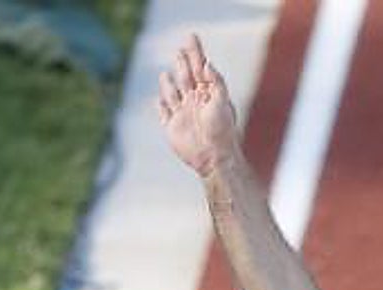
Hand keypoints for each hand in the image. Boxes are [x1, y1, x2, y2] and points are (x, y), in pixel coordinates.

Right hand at [158, 34, 237, 176]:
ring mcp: (183, 115)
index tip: (192, 37)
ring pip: (172, 94)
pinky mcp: (172, 128)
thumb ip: (216, 82)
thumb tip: (207, 63)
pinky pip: (164, 114)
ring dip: (168, 84)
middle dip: (183, 63)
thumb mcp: (222, 102)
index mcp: (207, 95)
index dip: (195, 53)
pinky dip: (160, 107)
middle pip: (186, 77)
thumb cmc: (222, 131)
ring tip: (166, 74)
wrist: (214, 158)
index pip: (200, 69)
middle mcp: (195, 103)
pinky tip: (159, 101)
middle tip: (181, 50)